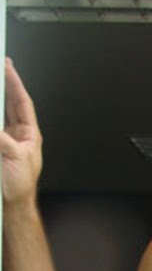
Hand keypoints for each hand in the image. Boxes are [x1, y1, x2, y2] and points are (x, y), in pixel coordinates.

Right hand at [0, 58, 42, 204]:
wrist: (12, 205)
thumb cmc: (20, 186)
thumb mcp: (13, 157)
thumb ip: (1, 139)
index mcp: (29, 135)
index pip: (21, 102)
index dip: (15, 83)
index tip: (7, 65)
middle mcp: (17, 135)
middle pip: (9, 104)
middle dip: (3, 85)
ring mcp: (5, 140)